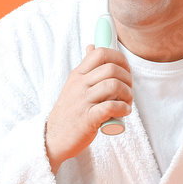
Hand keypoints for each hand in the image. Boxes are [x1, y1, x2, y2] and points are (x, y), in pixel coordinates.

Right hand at [45, 44, 132, 173]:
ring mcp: (82, 101)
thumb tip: (92, 46)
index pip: (100, 53)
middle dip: (127, 79)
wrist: (54, 137)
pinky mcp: (87, 119)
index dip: (119, 58)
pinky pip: (110, 107)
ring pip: (113, 86)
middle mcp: (79, 85)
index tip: (125, 70)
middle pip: (111, 69)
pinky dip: (122, 108)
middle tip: (128, 90)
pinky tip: (124, 112)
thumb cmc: (69, 111)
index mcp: (78, 74)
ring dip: (127, 94)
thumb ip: (86, 67)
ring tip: (127, 103)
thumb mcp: (74, 85)